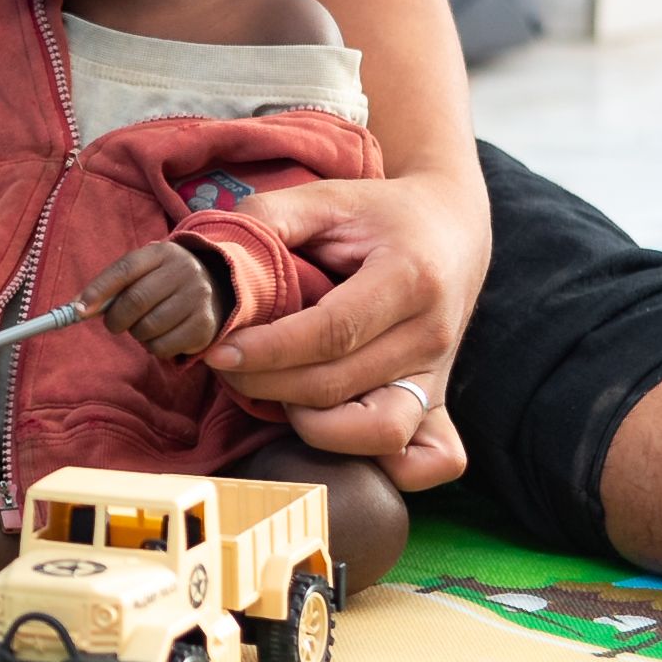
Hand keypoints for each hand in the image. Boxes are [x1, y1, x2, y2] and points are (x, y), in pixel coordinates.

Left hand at [81, 241, 231, 359]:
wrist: (217, 286)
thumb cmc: (164, 280)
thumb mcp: (143, 271)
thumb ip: (112, 285)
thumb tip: (77, 308)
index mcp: (161, 253)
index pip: (124, 270)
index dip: (98, 291)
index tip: (77, 310)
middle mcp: (184, 271)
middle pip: (135, 301)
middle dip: (115, 319)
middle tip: (113, 324)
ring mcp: (198, 298)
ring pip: (148, 327)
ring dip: (136, 334)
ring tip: (143, 326)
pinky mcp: (204, 325)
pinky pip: (164, 347)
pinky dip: (153, 348)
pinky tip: (160, 336)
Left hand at [205, 171, 488, 489]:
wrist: (450, 226)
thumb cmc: (380, 214)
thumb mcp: (326, 197)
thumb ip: (268, 217)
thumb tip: (211, 255)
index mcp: (409, 278)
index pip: (332, 333)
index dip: (270, 350)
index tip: (220, 352)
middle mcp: (431, 335)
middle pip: (341, 386)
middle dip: (269, 385)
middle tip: (225, 366)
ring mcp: (439, 375)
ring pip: (381, 434)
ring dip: (315, 427)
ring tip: (276, 392)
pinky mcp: (439, 400)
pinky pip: (428, 461)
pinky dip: (382, 464)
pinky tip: (331, 428)